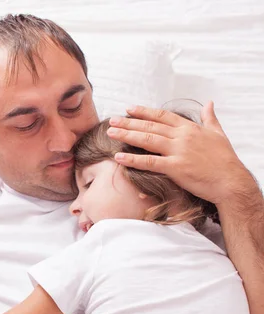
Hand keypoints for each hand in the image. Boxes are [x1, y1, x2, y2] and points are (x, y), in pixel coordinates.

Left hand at [107, 102, 254, 204]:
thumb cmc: (225, 159)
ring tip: (110, 132)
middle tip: (112, 120)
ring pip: (147, 140)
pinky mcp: (176, 168)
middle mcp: (182, 137)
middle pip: (150, 126)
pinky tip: (118, 157)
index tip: (129, 109)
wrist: (231, 181)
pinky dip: (133, 160)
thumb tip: (209, 103)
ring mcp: (178, 151)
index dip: (144, 112)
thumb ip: (210, 118)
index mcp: (190, 128)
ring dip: (126, 135)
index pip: (162, 116)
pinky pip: (149, 162)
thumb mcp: (218, 134)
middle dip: (129, 122)